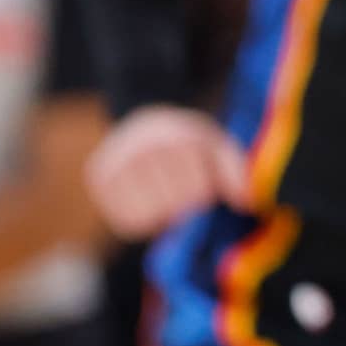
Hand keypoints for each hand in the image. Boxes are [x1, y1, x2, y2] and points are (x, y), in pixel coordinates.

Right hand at [86, 105, 249, 239]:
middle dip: (184, 199)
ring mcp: (115, 163)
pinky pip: (129, 224)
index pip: (198, 193)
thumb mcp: (215, 145)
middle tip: (177, 178)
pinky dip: (142, 219)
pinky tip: (145, 197)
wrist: (142, 121)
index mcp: (175, 137)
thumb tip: (247, 201)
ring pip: (151, 217)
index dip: (206, 190)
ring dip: (163, 211)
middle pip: (175, 206)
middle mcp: (140, 148)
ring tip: (161, 186)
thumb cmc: (185, 140)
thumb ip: (236, 170)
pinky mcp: (98, 179)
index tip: (199, 171)